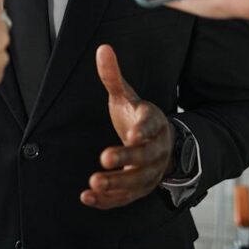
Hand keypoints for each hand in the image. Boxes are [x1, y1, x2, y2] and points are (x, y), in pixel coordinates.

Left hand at [81, 45, 173, 208]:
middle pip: (144, 156)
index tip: (132, 134)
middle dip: (126, 158)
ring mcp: (149, 171)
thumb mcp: (126, 95)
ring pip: (136, 181)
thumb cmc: (137, 117)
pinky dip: (108, 200)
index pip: (150, 126)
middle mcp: (155, 149)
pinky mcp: (139, 189)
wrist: (161, 145)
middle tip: (104, 158)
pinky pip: (125, 198)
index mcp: (153, 122)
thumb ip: (112, 75)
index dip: (143, 131)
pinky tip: (87, 197)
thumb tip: (102, 48)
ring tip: (95, 182)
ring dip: (116, 183)